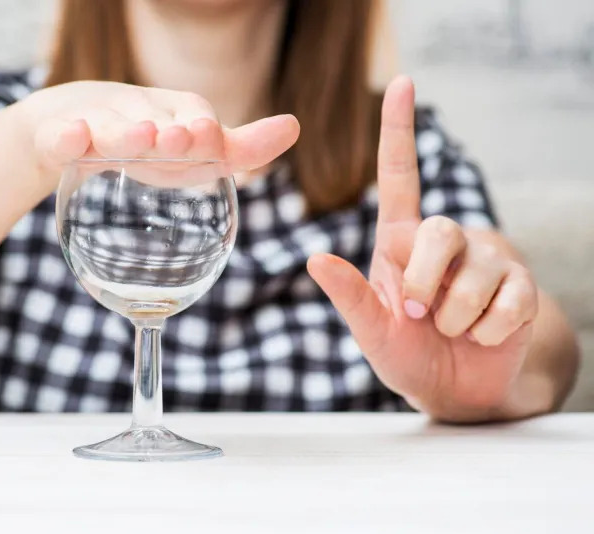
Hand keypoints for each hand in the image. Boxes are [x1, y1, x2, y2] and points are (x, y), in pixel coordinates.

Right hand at [17, 81, 299, 188]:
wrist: (67, 132)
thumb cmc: (144, 147)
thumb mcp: (190, 154)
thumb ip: (240, 147)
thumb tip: (294, 126)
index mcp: (168, 113)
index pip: (191, 113)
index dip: (201, 126)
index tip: (210, 136)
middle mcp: (134, 110)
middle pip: (151, 116)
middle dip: (168, 129)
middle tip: (180, 139)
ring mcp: (93, 121)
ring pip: (108, 126)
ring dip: (125, 131)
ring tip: (142, 137)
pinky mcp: (56, 135)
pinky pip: (58, 137)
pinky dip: (66, 137)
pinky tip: (74, 138)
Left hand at [307, 76, 538, 422]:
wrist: (454, 390)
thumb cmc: (405, 354)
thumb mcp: (370, 329)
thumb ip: (349, 296)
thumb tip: (313, 259)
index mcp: (401, 241)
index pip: (401, 177)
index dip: (400, 131)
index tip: (402, 83)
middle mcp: (445, 240)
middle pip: (438, 232)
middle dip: (424, 284)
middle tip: (419, 314)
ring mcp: (487, 260)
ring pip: (474, 275)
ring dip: (456, 319)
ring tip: (452, 330)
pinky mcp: (521, 286)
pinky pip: (509, 302)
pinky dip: (488, 331)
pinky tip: (483, 336)